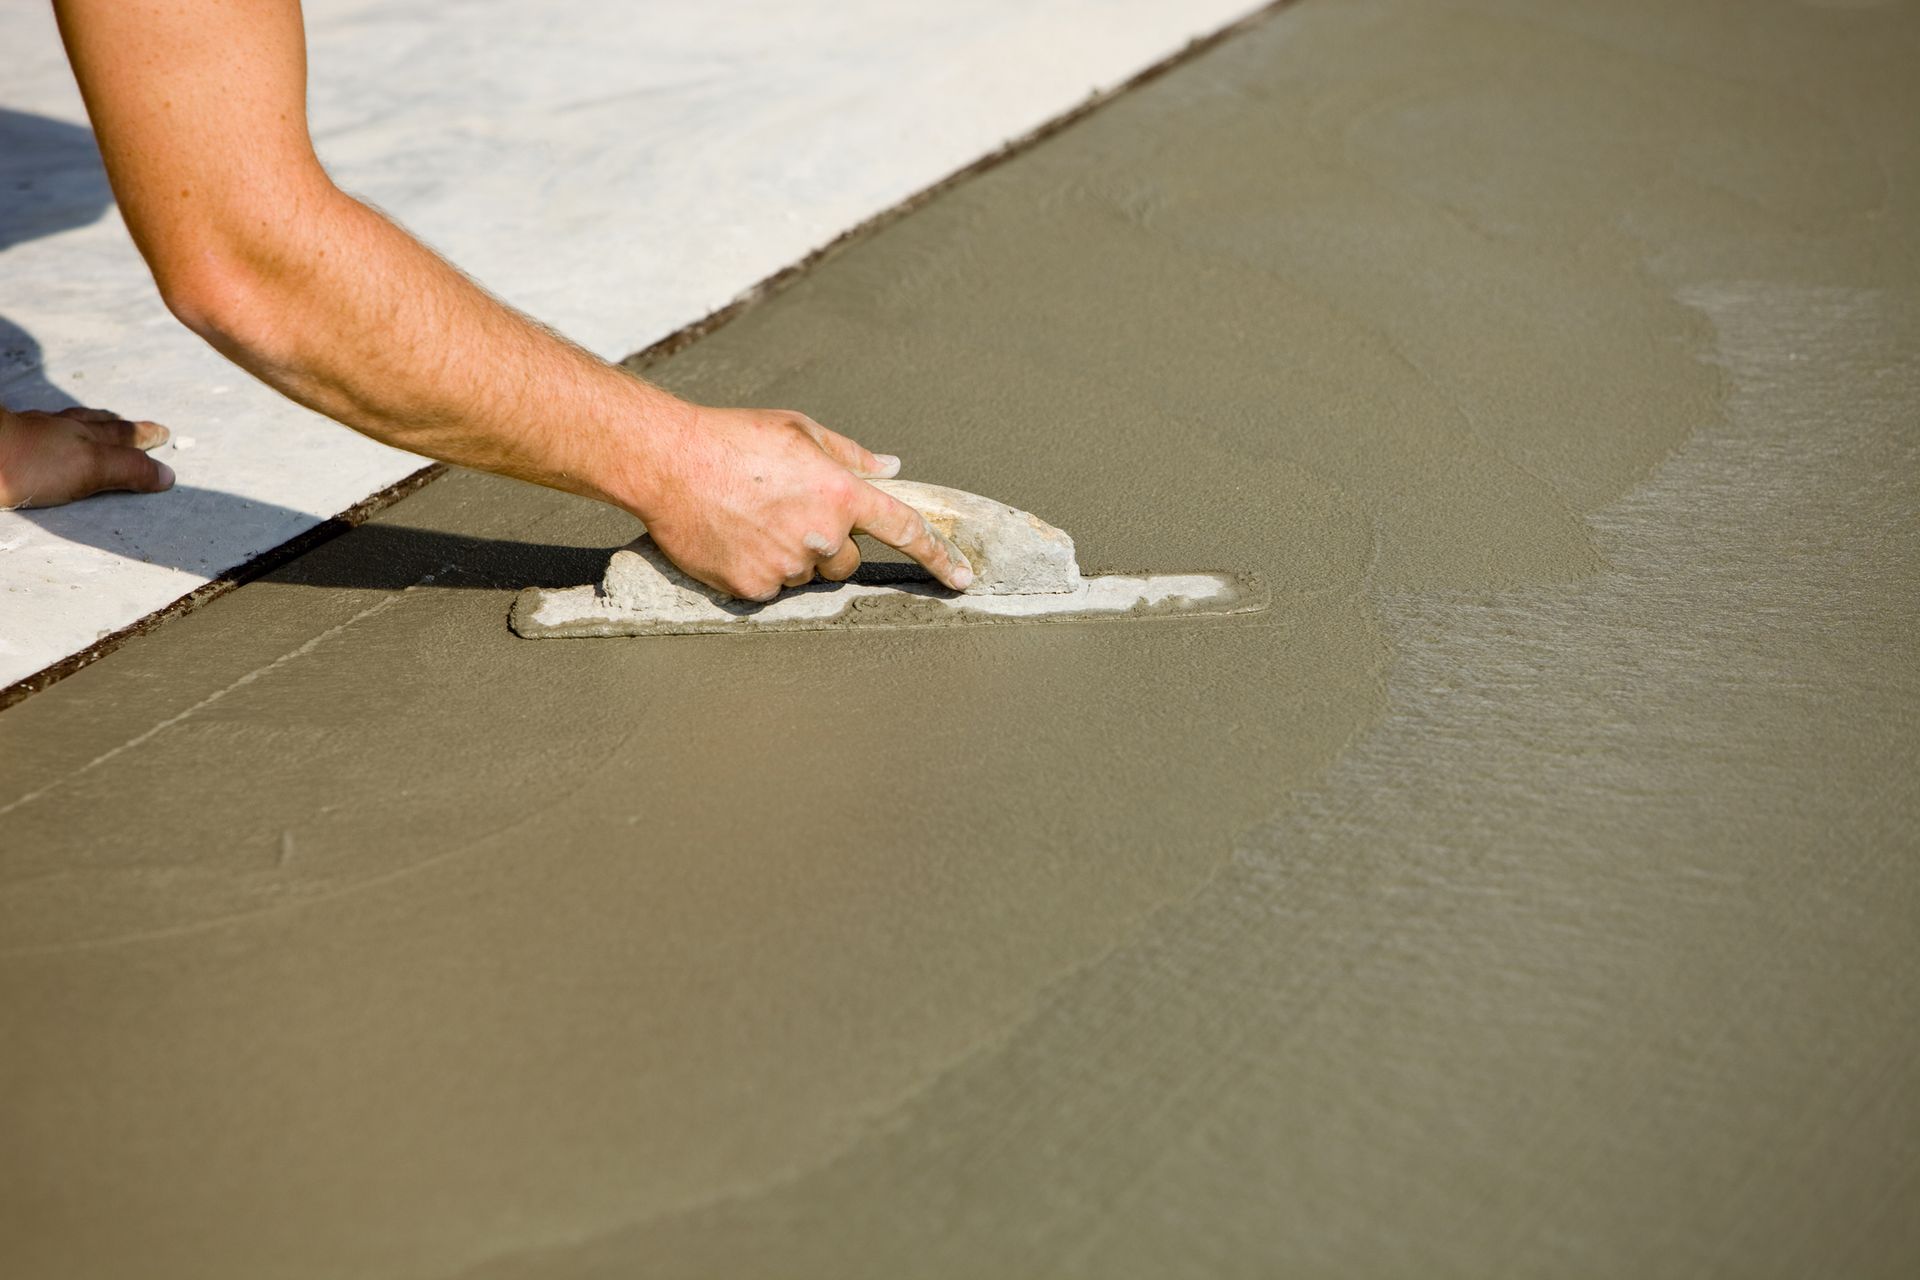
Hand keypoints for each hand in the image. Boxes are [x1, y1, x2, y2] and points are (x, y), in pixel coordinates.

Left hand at [0, 404, 174, 509]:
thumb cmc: (30, 463)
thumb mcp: (90, 468)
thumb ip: (128, 471)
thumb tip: (167, 474)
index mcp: (85, 437)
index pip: (123, 436)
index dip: (144, 437)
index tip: (162, 433)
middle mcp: (60, 430)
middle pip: (97, 424)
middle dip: (120, 426)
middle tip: (135, 425)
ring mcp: (31, 432)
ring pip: (67, 424)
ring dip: (87, 424)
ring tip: (96, 423)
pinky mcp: (8, 443)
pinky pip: (38, 432)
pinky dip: (52, 432)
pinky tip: (45, 434)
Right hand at [636, 405, 973, 600]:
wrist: (667, 462)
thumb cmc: (734, 438)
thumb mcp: (801, 431)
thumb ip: (851, 456)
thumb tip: (891, 468)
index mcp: (840, 492)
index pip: (905, 529)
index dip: (939, 556)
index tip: (962, 577)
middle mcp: (820, 534)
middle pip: (846, 560)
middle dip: (828, 543)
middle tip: (787, 512)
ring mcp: (787, 564)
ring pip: (807, 574)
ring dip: (791, 555)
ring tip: (752, 518)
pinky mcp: (753, 587)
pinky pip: (771, 587)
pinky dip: (758, 568)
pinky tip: (734, 537)